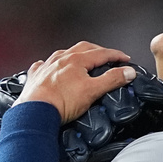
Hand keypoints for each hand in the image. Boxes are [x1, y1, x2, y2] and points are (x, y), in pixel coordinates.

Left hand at [13, 42, 136, 124]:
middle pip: (83, 48)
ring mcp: (47, 66)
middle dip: (97, 50)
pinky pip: (44, 65)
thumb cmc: (60, 102)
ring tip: (82, 59)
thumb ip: (112, 80)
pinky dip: (51, 65)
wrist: (35, 112)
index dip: (116, 55)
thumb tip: (127, 72)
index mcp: (76, 60)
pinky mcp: (36, 76)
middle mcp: (60, 59)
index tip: (124, 59)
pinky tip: (52, 68)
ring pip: (64, 54)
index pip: (102, 53)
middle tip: (107, 56)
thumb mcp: (93, 91)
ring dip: (76, 55)